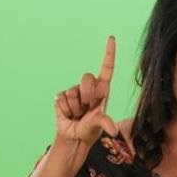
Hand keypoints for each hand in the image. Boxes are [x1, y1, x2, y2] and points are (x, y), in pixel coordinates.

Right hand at [54, 35, 117, 149]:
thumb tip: (114, 131)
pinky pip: (62, 98)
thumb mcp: (99, 126)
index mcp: (102, 91)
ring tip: (78, 114)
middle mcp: (89, 88)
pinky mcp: (62, 97)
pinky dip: (65, 110)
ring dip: (75, 107)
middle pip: (87, 78)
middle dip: (87, 94)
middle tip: (87, 109)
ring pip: (73, 91)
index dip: (109, 53)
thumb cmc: (91, 129)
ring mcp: (75, 91)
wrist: (75, 138)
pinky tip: (69, 114)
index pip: (106, 69)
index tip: (111, 38)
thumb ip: (105, 124)